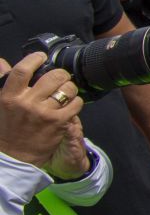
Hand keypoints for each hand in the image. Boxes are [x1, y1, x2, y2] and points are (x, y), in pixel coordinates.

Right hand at [0, 52, 85, 175]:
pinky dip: (76, 102)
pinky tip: (70, 105)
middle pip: (53, 76)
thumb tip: (2, 62)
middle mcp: (27, 103)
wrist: (13, 157)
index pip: (23, 70)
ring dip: (69, 88)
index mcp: (9, 96)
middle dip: (60, 74)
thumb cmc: (6, 128)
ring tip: (65, 92)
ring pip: (67, 89)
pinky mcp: (59, 123)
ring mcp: (44, 113)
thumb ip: (3, 81)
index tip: (41, 57)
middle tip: (59, 78)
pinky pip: (76, 103)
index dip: (34, 59)